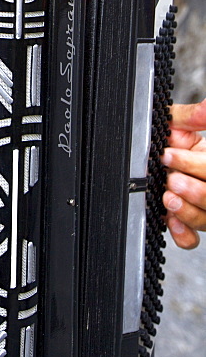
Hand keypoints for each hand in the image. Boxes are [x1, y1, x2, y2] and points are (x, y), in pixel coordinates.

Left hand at [161, 99, 205, 248]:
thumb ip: (193, 116)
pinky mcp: (189, 224)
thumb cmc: (169, 140)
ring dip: (188, 210)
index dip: (193, 164)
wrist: (154, 156)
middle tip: (172, 179)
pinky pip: (192, 239)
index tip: (169, 154)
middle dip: (194, 190)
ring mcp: (203, 208)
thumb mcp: (178, 123)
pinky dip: (183, 233)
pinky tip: (171, 221)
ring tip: (168, 198)